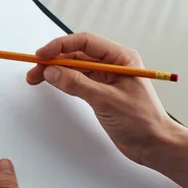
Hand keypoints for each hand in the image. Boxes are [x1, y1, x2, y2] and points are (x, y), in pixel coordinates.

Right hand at [26, 33, 183, 170]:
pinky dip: (61, 81)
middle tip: (34, 70)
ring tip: (35, 78)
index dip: (61, 46)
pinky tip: (51, 83)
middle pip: (76, 54)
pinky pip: (75, 80)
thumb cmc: (142, 121)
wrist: (153, 145)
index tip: (42, 55)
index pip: (85, 42)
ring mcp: (105, 78)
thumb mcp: (107, 100)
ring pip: (73, 67)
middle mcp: (112, 64)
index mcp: (120, 58)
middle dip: (53, 60)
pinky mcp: (99, 91)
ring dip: (54, 71)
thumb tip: (52, 72)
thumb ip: (78, 84)